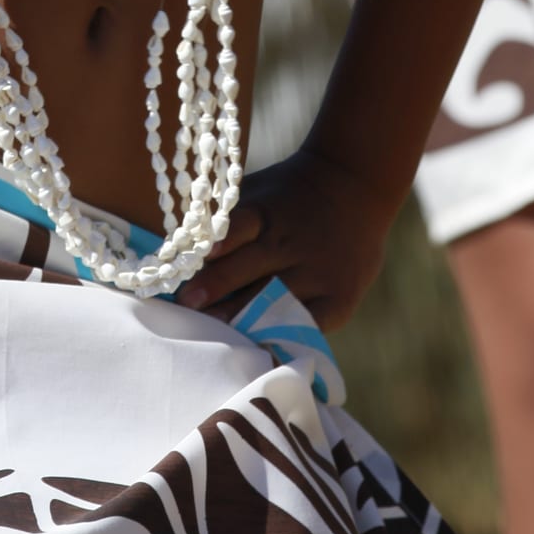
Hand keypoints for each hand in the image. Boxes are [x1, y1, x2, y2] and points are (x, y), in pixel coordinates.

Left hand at [176, 143, 396, 329]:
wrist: (355, 184)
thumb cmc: (290, 193)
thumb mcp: (258, 190)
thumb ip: (225, 216)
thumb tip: (178, 243)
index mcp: (267, 213)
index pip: (231, 232)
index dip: (206, 254)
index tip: (180, 273)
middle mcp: (290, 242)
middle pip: (246, 272)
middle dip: (214, 292)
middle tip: (187, 307)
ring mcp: (316, 272)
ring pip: (272, 302)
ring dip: (241, 319)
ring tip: (214, 336)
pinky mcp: (338, 298)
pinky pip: (306, 325)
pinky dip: (282, 337)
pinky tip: (259, 348)